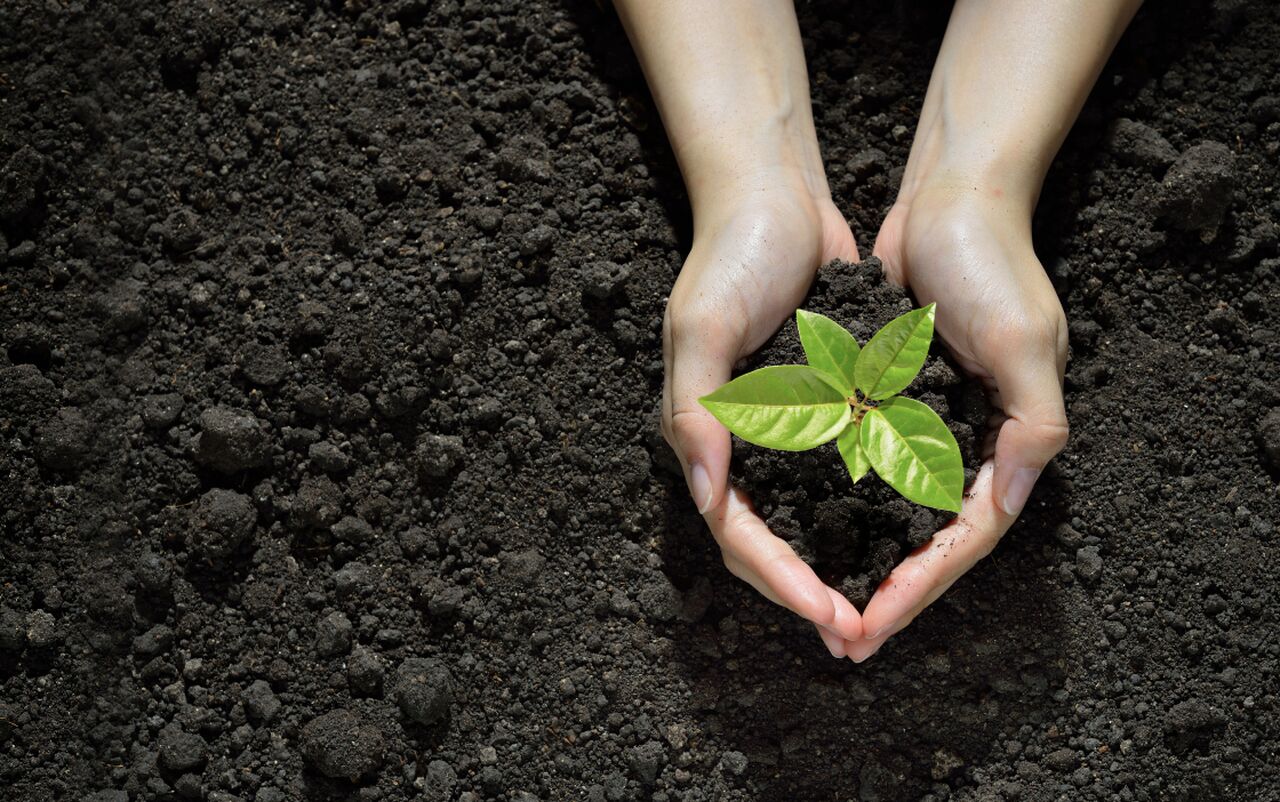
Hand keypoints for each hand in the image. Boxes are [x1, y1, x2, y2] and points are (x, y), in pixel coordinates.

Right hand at [662, 171, 866, 654]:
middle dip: (812, 594)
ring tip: (882, 609)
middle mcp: (743, 444)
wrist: (773, 197)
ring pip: (810, 519)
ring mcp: (786, 428)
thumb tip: (709, 498)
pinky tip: (905, 537)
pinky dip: (867, 511)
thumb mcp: (701, 329)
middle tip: (860, 636)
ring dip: (840, 566)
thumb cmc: (730, 258)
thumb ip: (697, 412)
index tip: (831, 615)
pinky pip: (842, 474)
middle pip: (774, 543)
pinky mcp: (824, 406)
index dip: (782, 581)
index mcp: (706, 437)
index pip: (739, 532)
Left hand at [842, 183, 1069, 661]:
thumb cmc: (992, 262)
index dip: (917, 589)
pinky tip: (801, 530)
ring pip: (887, 513)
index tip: (868, 627)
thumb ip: (1031, 427)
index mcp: (1005, 443)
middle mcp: (965, 443)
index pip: (961, 539)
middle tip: (839, 641)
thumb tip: (1001, 508)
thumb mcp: (1025, 341)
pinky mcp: (886, 398)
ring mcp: (922, 423)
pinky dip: (837, 502)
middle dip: (883, 592)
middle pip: (922, 541)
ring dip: (856, 559)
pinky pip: (860, 465)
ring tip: (815, 604)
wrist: (952, 196)